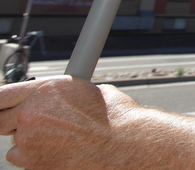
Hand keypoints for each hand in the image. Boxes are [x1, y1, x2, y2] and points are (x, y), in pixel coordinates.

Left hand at [0, 76, 136, 168]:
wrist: (125, 145)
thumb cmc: (115, 119)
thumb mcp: (92, 91)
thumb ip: (66, 95)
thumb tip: (61, 98)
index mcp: (47, 89)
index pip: (3, 94)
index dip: (1, 101)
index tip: (2, 105)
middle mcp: (32, 113)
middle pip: (0, 120)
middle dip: (11, 121)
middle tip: (27, 122)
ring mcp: (29, 140)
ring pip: (14, 140)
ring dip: (28, 138)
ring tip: (57, 138)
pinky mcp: (32, 163)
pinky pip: (21, 158)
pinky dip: (33, 156)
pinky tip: (56, 150)